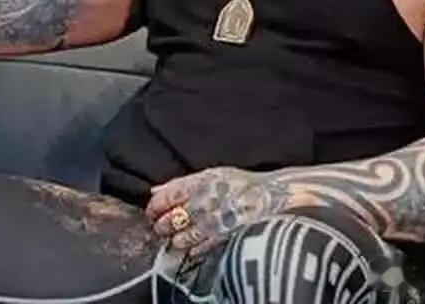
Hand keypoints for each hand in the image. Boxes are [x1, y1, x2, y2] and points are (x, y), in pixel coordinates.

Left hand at [145, 167, 282, 256]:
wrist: (271, 194)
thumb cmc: (240, 183)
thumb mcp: (211, 174)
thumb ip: (182, 183)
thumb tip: (155, 190)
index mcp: (201, 182)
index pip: (168, 196)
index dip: (156, 207)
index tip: (152, 212)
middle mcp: (206, 200)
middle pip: (173, 219)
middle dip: (162, 226)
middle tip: (161, 228)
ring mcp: (216, 220)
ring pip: (184, 236)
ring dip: (177, 239)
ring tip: (177, 238)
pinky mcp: (226, 236)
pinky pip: (202, 247)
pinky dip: (194, 249)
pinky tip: (192, 247)